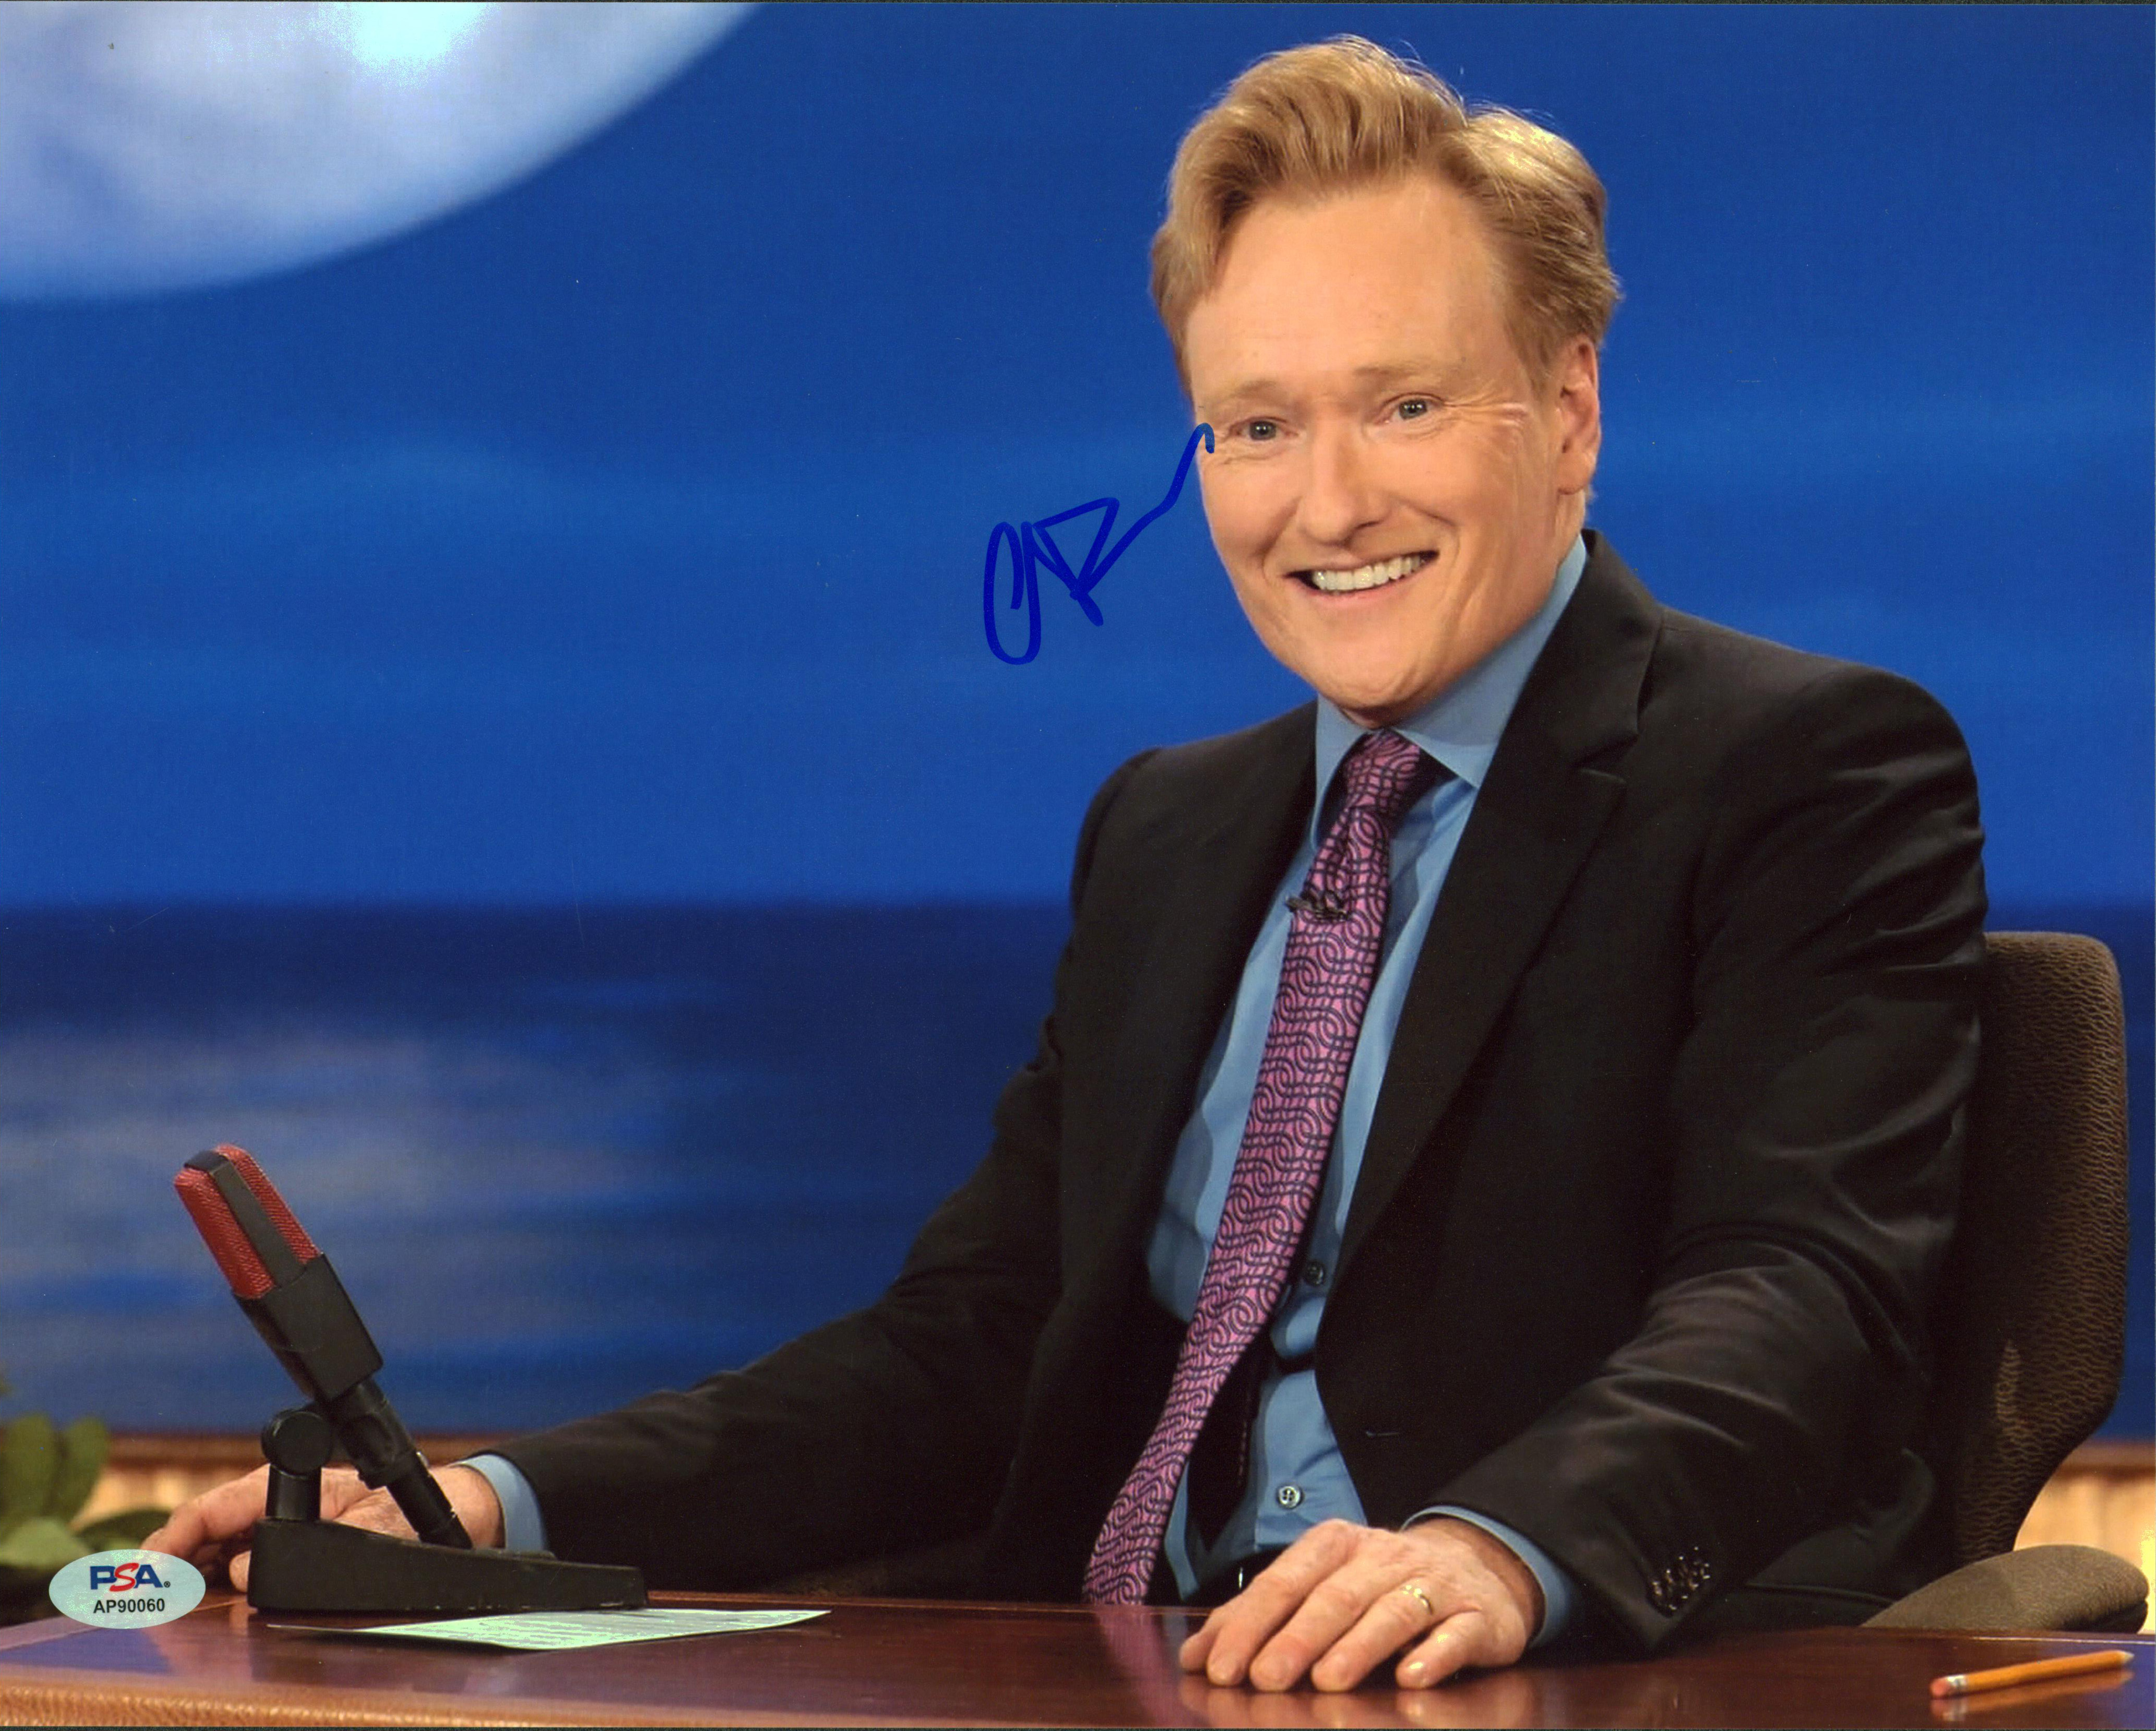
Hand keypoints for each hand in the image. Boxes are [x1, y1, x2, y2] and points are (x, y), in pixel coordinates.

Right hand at [144, 1463, 505, 1591]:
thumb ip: (322, 1545)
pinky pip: (234, 1570)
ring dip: (186, 1580)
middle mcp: (274, 1508)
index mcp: (289, 1489)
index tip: (150, 1568)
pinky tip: (197, 1611)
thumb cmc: (410, 1513)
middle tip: (144, 1602)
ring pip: (213, 1554)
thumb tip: (248, 1571)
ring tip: (161, 1611)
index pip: (214, 1508)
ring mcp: (275, 1531)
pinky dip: (211, 1589)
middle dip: (170, 1564)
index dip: (175, 1538)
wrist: (447, 1518)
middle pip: (204, 1533)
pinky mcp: (283, 1554)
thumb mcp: (377, 1525)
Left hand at [1178, 1516, 1541, 1692]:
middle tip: (1264, 1678)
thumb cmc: (1381, 1583)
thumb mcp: (1322, 1584)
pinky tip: (1412, 1677)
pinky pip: (1455, 1634)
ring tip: (1328, 1680)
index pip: (1286, 1581)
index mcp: (1338, 1545)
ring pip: (1393, 1612)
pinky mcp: (1477, 1618)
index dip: (1251, 1622)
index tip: (1221, 1666)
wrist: (1481, 1567)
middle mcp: (1385, 1557)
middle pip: (1336, 1596)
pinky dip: (1434, 1655)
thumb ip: (1261, 1617)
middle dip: (1297, 1638)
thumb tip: (1196, 1657)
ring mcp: (1434, 1585)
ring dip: (1358, 1647)